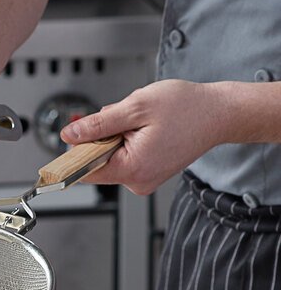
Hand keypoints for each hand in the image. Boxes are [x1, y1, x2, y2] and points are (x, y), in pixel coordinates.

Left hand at [60, 80, 228, 194]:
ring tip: (143, 124)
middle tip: (126, 119)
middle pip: (96, 163)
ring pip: (110, 158)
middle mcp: (137, 182)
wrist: (219, 113)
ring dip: (117, 137)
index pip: (84, 171)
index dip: (76, 152)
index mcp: (132, 169)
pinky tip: (146, 131)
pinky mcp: (147, 175)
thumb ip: (98, 125)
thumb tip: (69, 136)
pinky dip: (127, 142)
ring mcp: (143, 181)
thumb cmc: (186, 108)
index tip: (75, 137)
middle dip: (102, 137)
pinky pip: (124, 159)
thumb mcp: (135, 107)